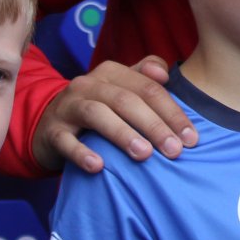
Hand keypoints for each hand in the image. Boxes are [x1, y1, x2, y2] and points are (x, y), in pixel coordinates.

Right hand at [31, 56, 197, 172]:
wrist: (47, 124)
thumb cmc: (97, 107)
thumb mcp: (120, 88)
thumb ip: (145, 76)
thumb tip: (165, 74)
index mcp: (111, 72)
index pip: (148, 88)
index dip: (172, 112)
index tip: (191, 138)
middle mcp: (88, 84)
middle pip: (126, 100)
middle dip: (154, 125)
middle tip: (174, 151)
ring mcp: (68, 107)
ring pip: (97, 115)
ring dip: (123, 134)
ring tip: (144, 155)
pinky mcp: (51, 131)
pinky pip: (65, 141)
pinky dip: (81, 153)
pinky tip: (98, 166)